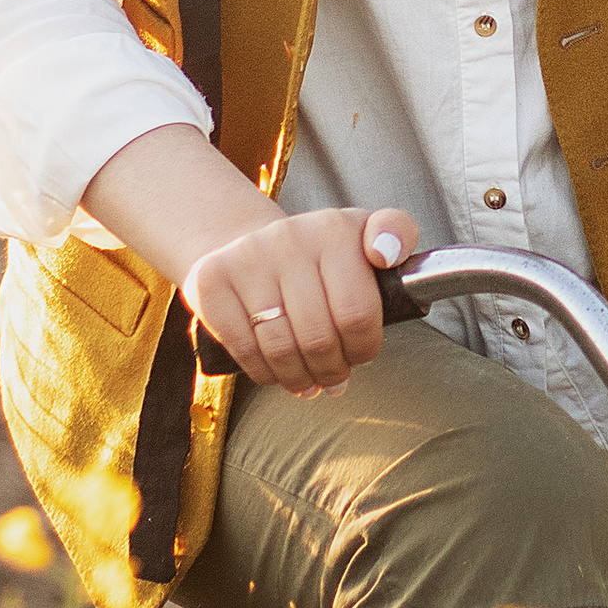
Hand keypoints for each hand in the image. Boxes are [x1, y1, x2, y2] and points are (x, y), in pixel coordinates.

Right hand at [181, 204, 418, 397]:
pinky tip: (275, 370)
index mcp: (335, 228)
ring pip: (281, 348)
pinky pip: (243, 348)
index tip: (361, 352)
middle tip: (334, 375)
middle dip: (332, 369)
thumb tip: (386, 254)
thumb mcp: (365, 235)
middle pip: (319, 337)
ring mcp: (246, 257)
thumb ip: (396, 234)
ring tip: (309, 379)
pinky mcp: (210, 280)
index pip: (358, 313)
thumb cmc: (320, 256)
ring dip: (299, 377)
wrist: (252, 247)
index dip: (364, 348)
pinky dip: (263, 372)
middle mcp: (288, 236)